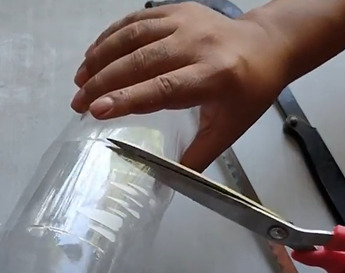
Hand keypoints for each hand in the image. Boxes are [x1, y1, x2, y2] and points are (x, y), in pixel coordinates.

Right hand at [70, 2, 291, 170]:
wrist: (267, 47)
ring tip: (80, 79)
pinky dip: (110, 36)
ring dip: (101, 57)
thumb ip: (195, 156)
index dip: (127, 99)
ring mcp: (187, 22)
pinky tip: (94, 54)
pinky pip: (137, 20)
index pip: (163, 87)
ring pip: (133, 35)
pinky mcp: (178, 10)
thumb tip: (163, 183)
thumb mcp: (228, 130)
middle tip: (77, 103)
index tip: (96, 111)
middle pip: (141, 61)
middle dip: (103, 82)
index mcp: (215, 76)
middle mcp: (199, 44)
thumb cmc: (248, 92)